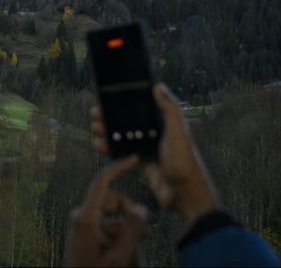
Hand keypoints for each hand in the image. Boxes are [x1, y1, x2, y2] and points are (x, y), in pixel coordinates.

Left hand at [64, 157, 147, 266]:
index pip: (102, 181)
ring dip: (126, 230)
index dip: (118, 167)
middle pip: (111, 199)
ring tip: (136, 254)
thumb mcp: (119, 257)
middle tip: (148, 231)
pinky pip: (105, 227)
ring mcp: (81, 225)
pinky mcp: (83, 233)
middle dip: (130, 212)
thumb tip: (141, 208)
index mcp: (86, 217)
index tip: (134, 159)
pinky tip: (127, 255)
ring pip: (111, 217)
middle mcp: (81, 216)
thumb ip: (132, 230)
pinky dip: (118, 236)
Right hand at [90, 84, 219, 228]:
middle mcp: (156, 133)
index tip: (110, 96)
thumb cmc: (185, 162)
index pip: (142, 107)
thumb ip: (170, 110)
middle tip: (95, 112)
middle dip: (112, 117)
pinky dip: (111, 148)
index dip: (125, 101)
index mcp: (165, 123)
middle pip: (130, 121)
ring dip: (109, 132)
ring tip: (95, 127)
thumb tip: (159, 86)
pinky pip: (123, 152)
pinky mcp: (143, 162)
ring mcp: (149, 148)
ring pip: (124, 136)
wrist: (185, 194)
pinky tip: (100, 145)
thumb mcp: (179, 133)